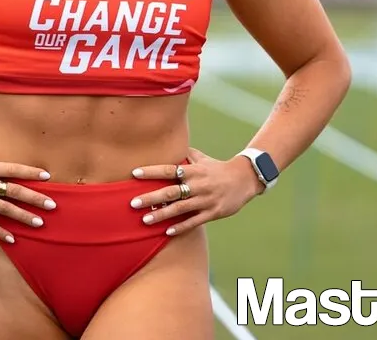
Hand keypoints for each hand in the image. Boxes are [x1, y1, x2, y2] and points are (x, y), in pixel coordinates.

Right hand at [0, 146, 56, 242]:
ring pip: (5, 209)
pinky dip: (1, 232)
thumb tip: (0, 148)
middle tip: (53, 205)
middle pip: (15, 191)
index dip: (32, 173)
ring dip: (24, 217)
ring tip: (39, 223)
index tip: (48, 177)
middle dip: (35, 198)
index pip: (15, 169)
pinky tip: (13, 239)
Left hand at [129, 146, 263, 236]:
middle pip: (170, 192)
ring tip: (145, 220)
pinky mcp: (213, 213)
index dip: (151, 172)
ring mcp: (204, 200)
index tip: (134, 173)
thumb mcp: (202, 158)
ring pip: (179, 209)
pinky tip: (167, 232)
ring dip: (161, 215)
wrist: (244, 179)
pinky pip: (194, 221)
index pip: (168, 169)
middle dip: (151, 198)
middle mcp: (197, 185)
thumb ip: (185, 154)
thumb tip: (170, 144)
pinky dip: (180, 227)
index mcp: (193, 170)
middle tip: (132, 203)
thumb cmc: (218, 168)